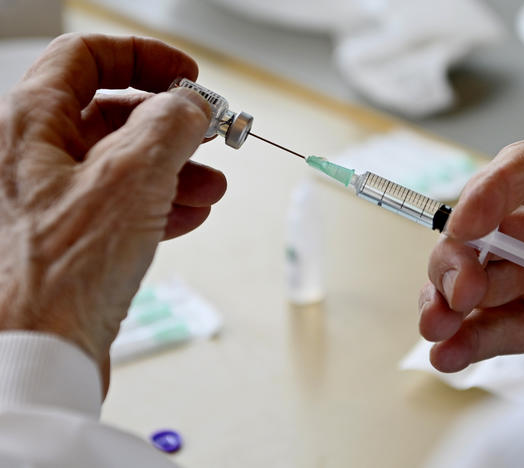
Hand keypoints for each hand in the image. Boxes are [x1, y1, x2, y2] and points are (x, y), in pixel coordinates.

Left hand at [0, 34, 225, 389]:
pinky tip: (188, 216)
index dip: (144, 58)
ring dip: (173, 171)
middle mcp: (29, 160)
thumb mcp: (133, 176)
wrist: (36, 358)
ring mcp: (46, 204)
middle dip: (170, 127)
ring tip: (211, 187)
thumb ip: (171, 125)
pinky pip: (117, 208)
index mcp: (27, 124)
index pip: (85, 58)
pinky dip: (157, 206)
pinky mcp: (65, 243)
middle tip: (209, 138)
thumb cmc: (62, 272)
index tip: (187, 77)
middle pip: (110, 116)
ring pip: (119, 167)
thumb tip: (190, 106)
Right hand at [419, 140, 523, 371]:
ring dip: (449, 301)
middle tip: (460, 291)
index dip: (491, 190)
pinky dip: (470, 341)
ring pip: (482, 280)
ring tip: (436, 326)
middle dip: (461, 255)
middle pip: (489, 227)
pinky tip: (449, 353)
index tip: (467, 224)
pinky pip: (500, 327)